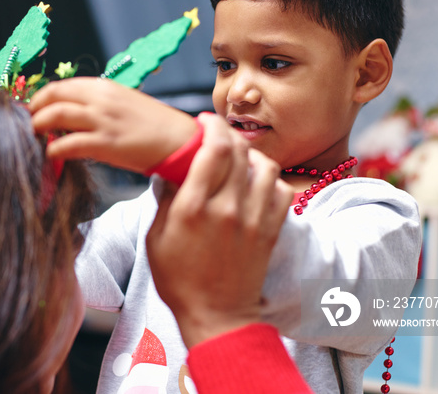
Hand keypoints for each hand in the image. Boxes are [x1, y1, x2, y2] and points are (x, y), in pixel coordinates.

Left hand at [28, 78, 197, 172]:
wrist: (179, 140)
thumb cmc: (153, 125)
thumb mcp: (124, 103)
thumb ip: (98, 105)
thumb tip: (72, 115)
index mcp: (105, 87)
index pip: (62, 86)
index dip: (42, 97)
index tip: (34, 109)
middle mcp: (101, 99)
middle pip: (53, 95)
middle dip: (34, 109)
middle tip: (28, 123)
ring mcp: (103, 120)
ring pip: (56, 115)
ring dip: (39, 126)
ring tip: (34, 137)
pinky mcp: (106, 143)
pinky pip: (69, 144)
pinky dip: (54, 149)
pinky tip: (52, 155)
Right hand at [146, 113, 293, 348]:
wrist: (216, 315)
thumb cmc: (179, 279)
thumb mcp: (155, 237)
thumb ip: (164, 199)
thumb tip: (167, 168)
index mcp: (193, 208)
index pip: (213, 148)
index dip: (211, 126)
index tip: (204, 121)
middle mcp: (226, 208)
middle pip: (239, 151)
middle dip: (229, 134)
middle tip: (219, 136)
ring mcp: (252, 220)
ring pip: (265, 166)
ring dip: (252, 156)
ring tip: (240, 159)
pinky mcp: (270, 231)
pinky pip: (281, 191)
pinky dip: (270, 180)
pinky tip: (256, 184)